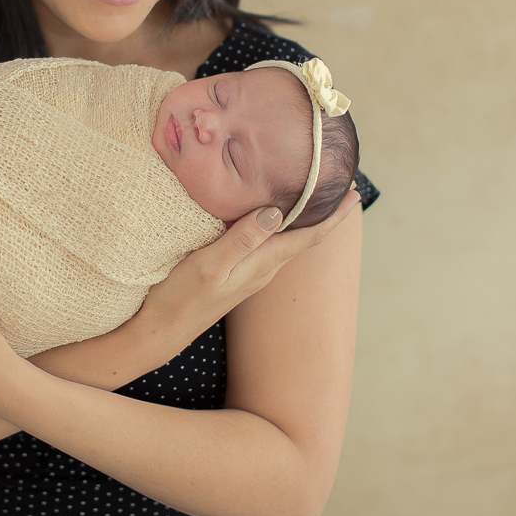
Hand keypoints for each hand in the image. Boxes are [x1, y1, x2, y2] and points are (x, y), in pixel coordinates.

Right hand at [140, 188, 361, 334]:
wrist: (160, 331)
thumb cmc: (180, 298)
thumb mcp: (209, 264)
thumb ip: (242, 238)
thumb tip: (276, 212)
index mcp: (263, 263)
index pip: (310, 236)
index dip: (335, 214)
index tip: (355, 191)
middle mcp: (263, 268)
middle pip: (304, 235)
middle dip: (325, 211)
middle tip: (341, 184)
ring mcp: (250, 272)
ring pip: (287, 239)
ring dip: (303, 217)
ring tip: (313, 194)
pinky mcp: (235, 272)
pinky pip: (267, 243)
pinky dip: (278, 224)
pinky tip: (270, 215)